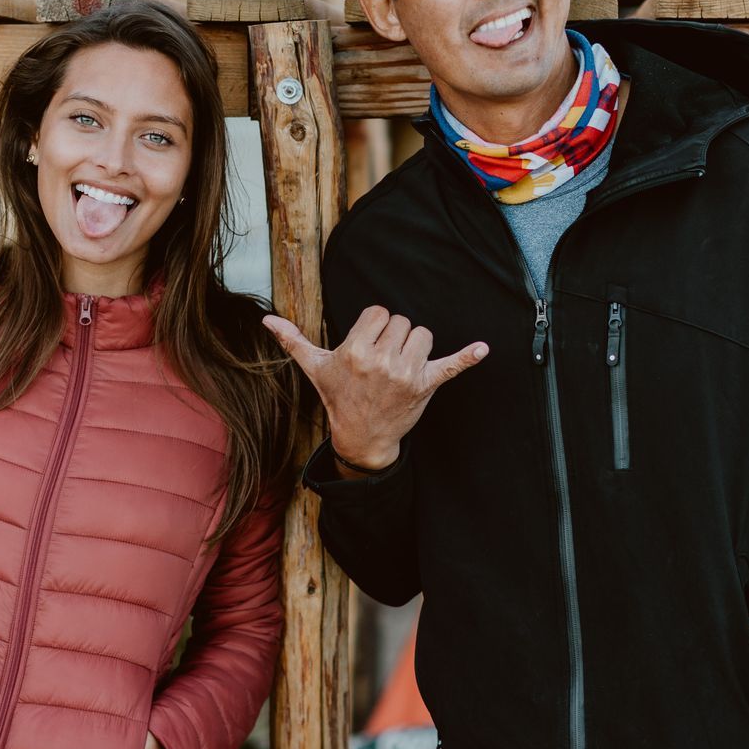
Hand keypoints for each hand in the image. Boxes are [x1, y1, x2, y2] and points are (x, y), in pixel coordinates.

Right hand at [263, 307, 487, 471]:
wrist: (361, 437)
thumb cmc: (337, 398)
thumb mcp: (315, 369)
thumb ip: (292, 341)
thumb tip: (266, 322)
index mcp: (355, 351)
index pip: (379, 312)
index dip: (375, 326)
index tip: (367, 346)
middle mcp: (381, 361)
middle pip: (402, 321)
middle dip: (394, 336)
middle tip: (382, 362)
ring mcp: (405, 374)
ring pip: (422, 334)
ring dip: (415, 346)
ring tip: (400, 366)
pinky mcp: (426, 385)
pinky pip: (451, 365)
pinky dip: (467, 357)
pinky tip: (482, 349)